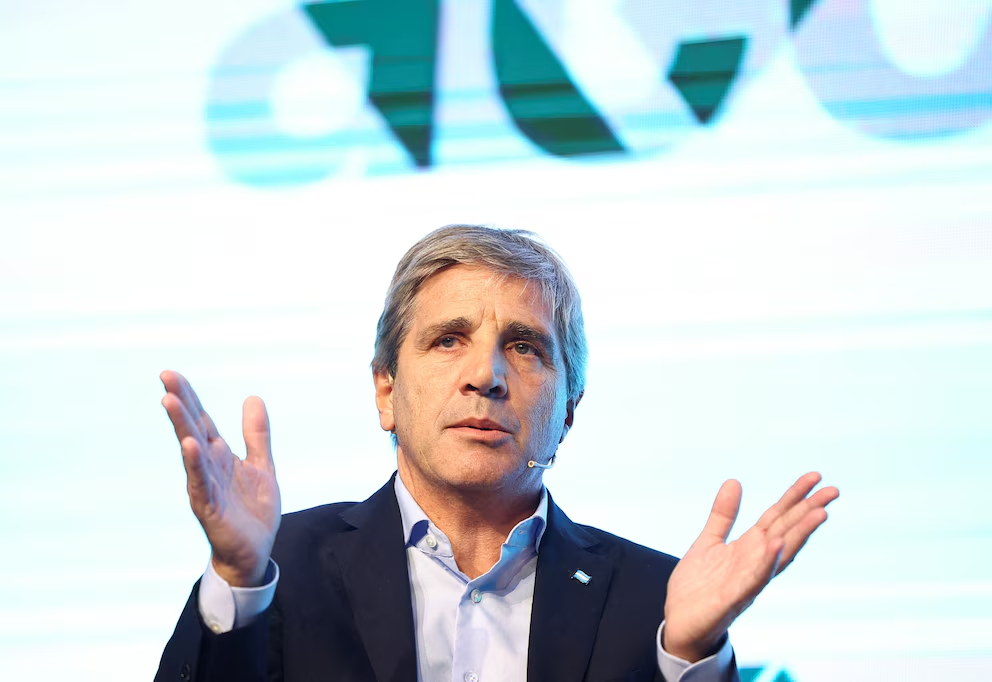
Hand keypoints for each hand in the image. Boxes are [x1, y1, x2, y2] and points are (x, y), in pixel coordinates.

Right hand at [160, 370, 280, 586]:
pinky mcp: (210, 507)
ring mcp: (206, 486)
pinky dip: (195, 463)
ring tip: (170, 400)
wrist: (254, 553)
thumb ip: (256, 434)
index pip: (202, 420)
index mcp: (220, 456)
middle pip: (192, 428)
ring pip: (191, 451)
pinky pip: (200, 482)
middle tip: (165, 376)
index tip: (171, 373)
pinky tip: (189, 445)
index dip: (189, 397)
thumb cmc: (252, 511)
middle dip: (180, 403)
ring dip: (181, 426)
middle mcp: (208, 467)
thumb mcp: (261, 465)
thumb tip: (252, 397)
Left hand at [663, 472, 838, 661]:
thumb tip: (734, 481)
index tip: (815, 476)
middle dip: (809, 512)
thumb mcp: (709, 541)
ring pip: (779, 556)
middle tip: (833, 491)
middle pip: (787, 533)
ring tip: (818, 514)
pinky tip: (776, 545)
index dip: (795, 497)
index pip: (777, 518)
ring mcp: (748, 581)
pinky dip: (766, 562)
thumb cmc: (698, 587)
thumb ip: (723, 515)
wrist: (680, 623)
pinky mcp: (732, 598)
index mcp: (750, 549)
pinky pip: (753, 579)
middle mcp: (756, 563)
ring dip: (798, 535)